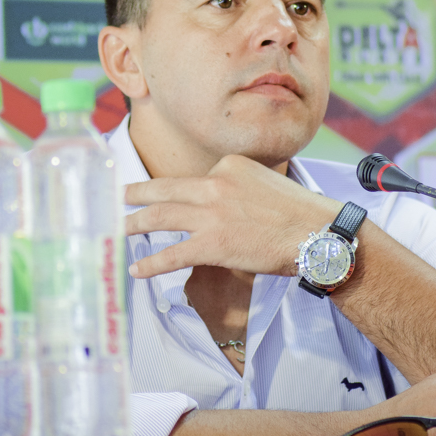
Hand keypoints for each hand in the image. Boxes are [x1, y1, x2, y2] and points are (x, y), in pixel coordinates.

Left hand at [125, 154, 341, 277]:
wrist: (317, 232)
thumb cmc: (298, 213)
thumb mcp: (265, 183)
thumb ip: (238, 188)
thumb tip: (222, 207)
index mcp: (229, 165)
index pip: (195, 179)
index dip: (177, 192)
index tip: (160, 195)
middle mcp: (215, 183)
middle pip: (165, 189)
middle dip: (136, 194)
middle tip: (118, 197)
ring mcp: (212, 213)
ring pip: (160, 217)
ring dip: (134, 224)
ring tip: (117, 230)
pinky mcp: (213, 243)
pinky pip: (172, 253)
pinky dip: (152, 263)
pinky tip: (137, 270)